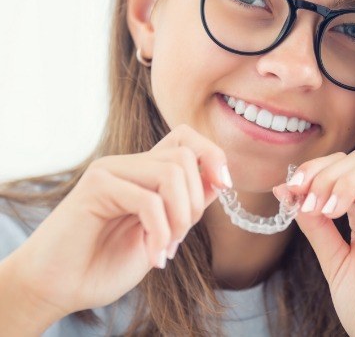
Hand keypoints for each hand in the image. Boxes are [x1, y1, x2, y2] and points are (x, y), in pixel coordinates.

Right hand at [8, 124, 230, 319]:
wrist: (57, 288)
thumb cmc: (106, 263)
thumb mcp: (162, 233)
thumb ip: (186, 205)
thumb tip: (219, 179)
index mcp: (144, 172)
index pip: (185, 138)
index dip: (212, 154)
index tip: (225, 184)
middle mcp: (128, 164)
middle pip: (185, 155)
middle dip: (196, 202)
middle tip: (179, 238)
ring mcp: (110, 170)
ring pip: (172, 172)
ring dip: (180, 218)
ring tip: (166, 248)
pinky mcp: (95, 186)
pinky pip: (148, 200)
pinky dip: (161, 233)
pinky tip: (153, 257)